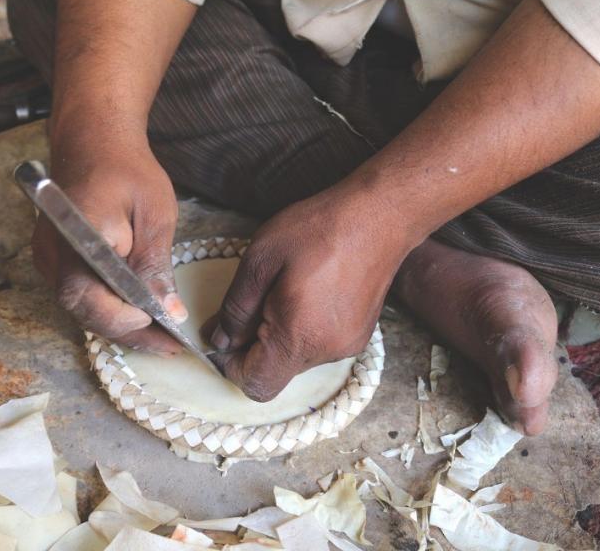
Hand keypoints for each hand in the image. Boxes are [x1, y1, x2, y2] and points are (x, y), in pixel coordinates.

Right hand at [32, 139, 185, 354]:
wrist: (93, 141)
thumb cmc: (128, 172)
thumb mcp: (155, 215)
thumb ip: (156, 265)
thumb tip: (170, 312)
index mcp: (77, 233)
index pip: (89, 295)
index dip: (126, 321)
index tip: (164, 330)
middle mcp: (53, 251)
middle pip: (84, 309)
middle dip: (129, 333)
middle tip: (170, 346)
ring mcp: (48, 258)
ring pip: (81, 307)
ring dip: (120, 324)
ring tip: (160, 337)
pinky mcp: (53, 260)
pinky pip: (79, 295)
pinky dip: (108, 308)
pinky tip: (138, 315)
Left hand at [205, 183, 417, 400]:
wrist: (378, 216)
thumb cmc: (317, 229)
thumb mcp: (259, 259)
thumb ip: (235, 308)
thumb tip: (220, 340)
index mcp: (298, 336)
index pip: (256, 384)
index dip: (231, 366)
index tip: (225, 336)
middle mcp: (326, 351)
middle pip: (276, 372)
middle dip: (254, 347)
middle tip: (251, 303)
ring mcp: (348, 346)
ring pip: (297, 359)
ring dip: (280, 336)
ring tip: (283, 291)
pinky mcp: (359, 336)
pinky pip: (319, 346)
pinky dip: (303, 330)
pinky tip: (307, 293)